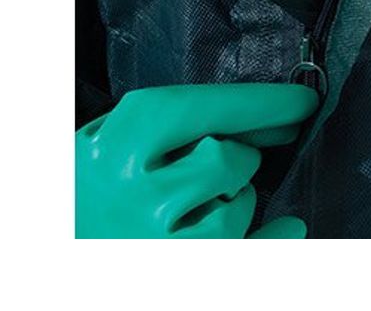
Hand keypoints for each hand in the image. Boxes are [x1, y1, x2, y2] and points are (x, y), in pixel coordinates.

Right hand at [76, 83, 317, 237]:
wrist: (59, 238)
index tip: (301, 101)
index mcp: (120, 140)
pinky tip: (289, 227)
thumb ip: (177, 123)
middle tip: (243, 149)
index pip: (205, 108)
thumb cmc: (89, 183)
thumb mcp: (115, 136)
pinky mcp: (173, 278)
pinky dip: (273, 241)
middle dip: (242, 152)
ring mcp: (153, 242)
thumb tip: (263, 123)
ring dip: (236, 197)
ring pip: (235, 208)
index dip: (262, 102)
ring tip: (208, 196)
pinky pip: (245, 258)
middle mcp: (136, 192)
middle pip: (227, 158)